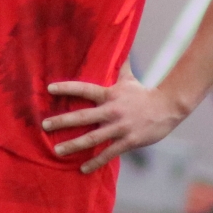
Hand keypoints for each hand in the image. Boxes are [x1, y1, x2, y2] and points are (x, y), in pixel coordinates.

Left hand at [43, 63, 187, 173]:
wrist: (168, 108)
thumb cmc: (144, 94)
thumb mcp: (129, 79)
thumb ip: (120, 65)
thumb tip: (120, 42)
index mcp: (110, 95)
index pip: (84, 89)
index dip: (67, 88)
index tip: (49, 89)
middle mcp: (112, 110)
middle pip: (83, 116)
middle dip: (62, 121)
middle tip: (45, 125)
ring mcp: (120, 127)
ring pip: (92, 138)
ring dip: (73, 145)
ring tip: (57, 151)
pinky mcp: (128, 141)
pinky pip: (108, 153)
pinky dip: (95, 162)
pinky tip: (83, 169)